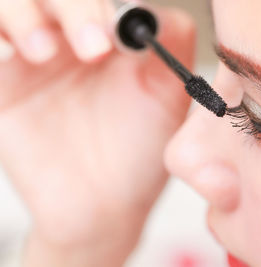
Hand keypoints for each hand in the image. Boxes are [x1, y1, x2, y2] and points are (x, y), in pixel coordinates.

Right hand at [0, 1, 194, 265]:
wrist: (102, 206)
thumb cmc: (141, 155)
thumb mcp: (167, 101)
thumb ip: (172, 52)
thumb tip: (159, 12)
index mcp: (113, 38)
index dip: (106, 6)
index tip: (120, 35)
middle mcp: (71, 39)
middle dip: (75, 8)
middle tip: (94, 46)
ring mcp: (33, 60)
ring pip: (14, 6)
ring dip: (25, 16)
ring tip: (43, 51)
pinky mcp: (3, 86)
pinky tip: (13, 56)